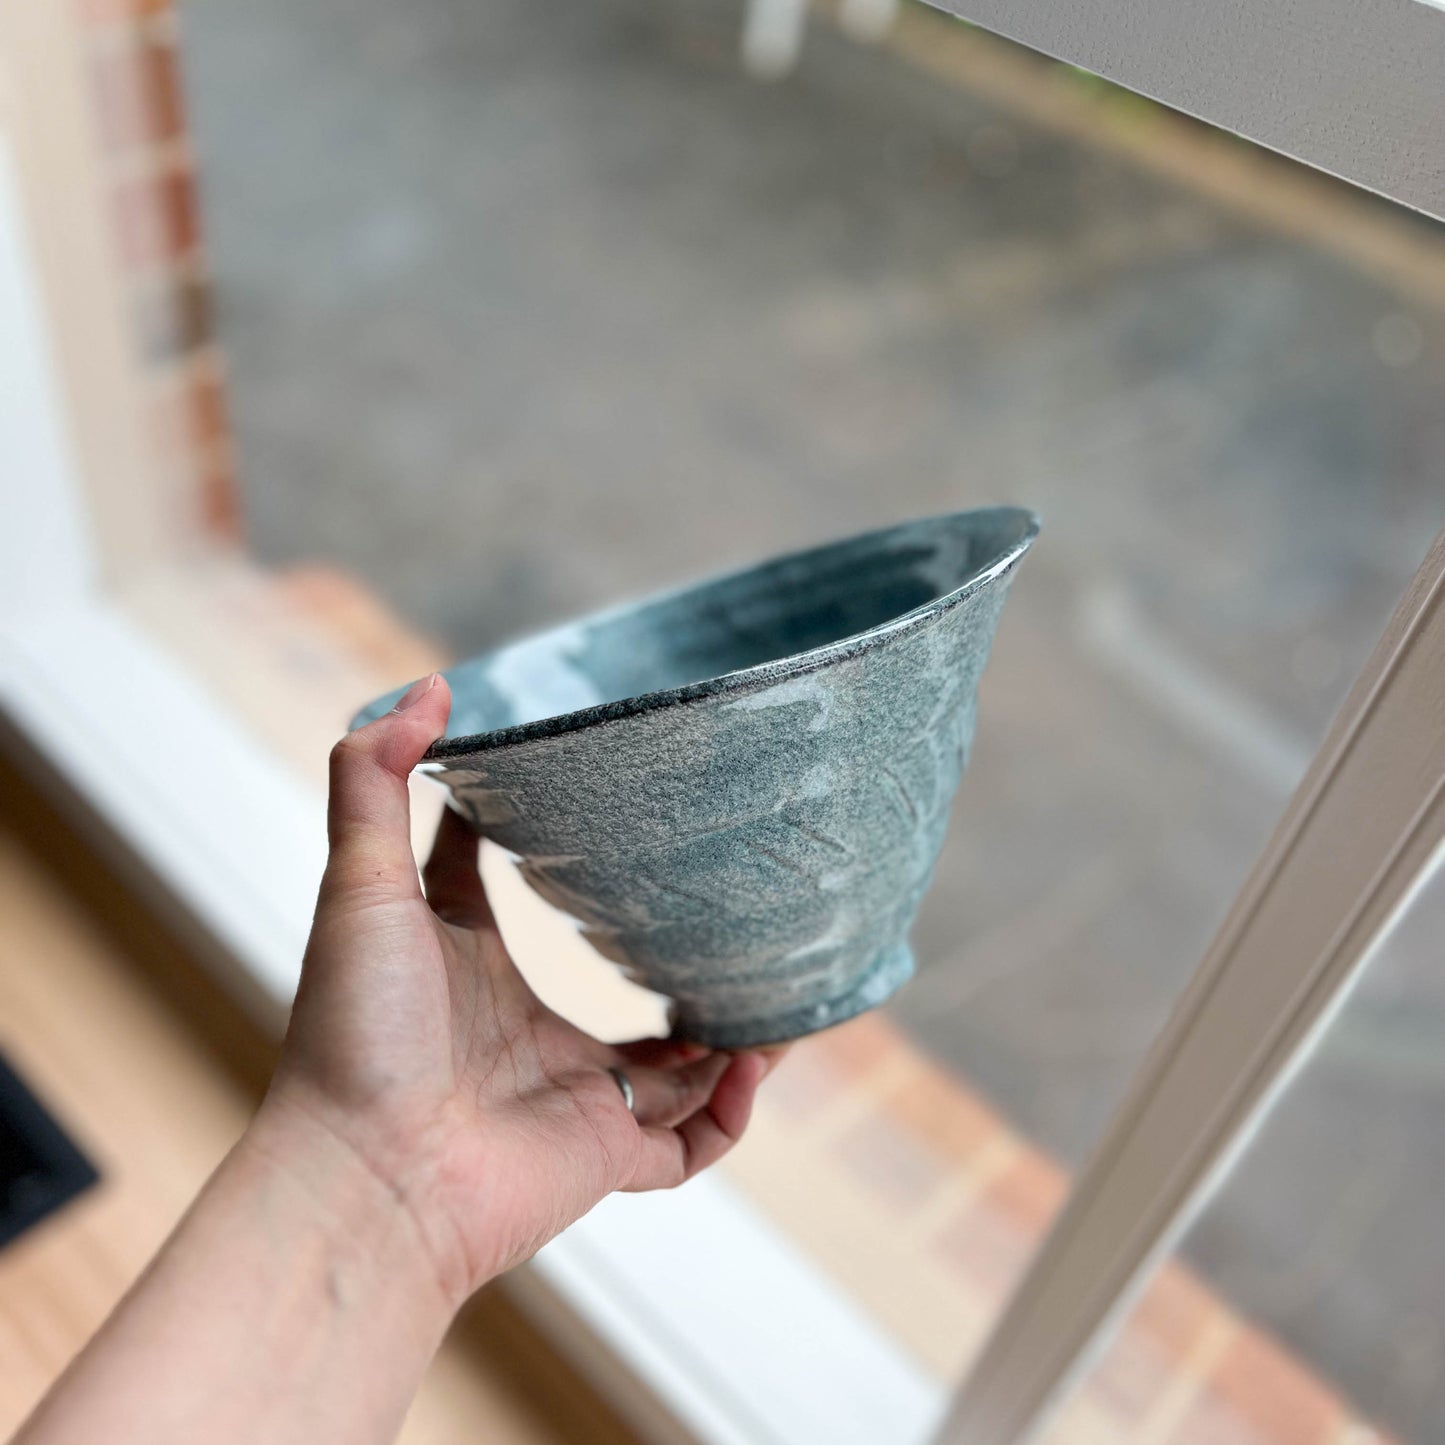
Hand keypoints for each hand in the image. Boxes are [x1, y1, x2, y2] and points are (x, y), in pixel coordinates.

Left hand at [258, 673, 776, 1310]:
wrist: (363, 1173)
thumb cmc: (355, 1032)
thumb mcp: (362, 886)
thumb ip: (375, 780)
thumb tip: (430, 685)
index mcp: (475, 972)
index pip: (522, 906)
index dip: (559, 861)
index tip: (613, 811)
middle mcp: (530, 1038)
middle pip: (619, 995)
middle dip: (678, 960)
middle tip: (729, 906)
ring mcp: (575, 1101)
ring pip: (680, 1073)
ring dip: (733, 1031)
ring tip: (778, 982)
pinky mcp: (608, 1159)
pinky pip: (693, 1143)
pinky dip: (735, 1107)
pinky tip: (758, 1053)